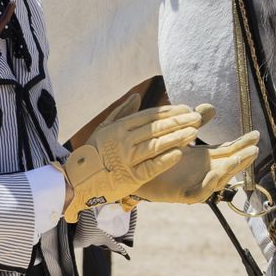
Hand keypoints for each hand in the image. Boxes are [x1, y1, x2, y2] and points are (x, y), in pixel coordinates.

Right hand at [59, 95, 201, 221]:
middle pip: (156, 128)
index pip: (150, 116)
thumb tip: (137, 96)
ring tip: (194, 132)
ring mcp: (126, 159)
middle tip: (197, 118)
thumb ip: (122, 112)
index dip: (170, 112)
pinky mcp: (129, 178)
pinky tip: (179, 154)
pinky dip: (165, 160)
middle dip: (179, 122)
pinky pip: (151, 167)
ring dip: (177, 138)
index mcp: (119, 127)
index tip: (186, 109)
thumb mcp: (103, 128)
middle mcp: (123, 141)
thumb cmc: (93, 152)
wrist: (77, 180)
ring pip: (156, 145)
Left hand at [130, 105, 259, 204]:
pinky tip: (213, 174)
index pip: (228, 151)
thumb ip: (195, 122)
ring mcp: (193, 183)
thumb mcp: (179, 134)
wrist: (133, 169)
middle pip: (228, 165)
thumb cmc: (157, 152)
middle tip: (254, 148)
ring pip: (217, 180)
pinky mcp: (181, 194)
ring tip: (238, 158)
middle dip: (242, 157)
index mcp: (204, 158)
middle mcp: (202, 171)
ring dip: (229, 169)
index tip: (255, 134)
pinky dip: (207, 185)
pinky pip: (198, 193)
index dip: (242, 144)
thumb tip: (210, 107)